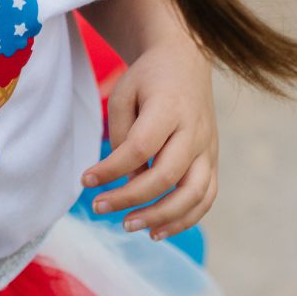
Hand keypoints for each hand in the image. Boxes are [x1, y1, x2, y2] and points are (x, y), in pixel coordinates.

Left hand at [82, 38, 218, 240]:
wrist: (186, 62)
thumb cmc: (147, 83)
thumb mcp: (124, 96)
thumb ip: (123, 138)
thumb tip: (127, 182)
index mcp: (170, 107)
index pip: (139, 147)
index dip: (110, 170)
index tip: (86, 181)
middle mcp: (195, 130)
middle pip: (165, 175)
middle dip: (129, 198)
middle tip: (98, 208)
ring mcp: (207, 148)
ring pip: (193, 194)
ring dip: (160, 217)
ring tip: (127, 226)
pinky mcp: (211, 161)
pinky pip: (205, 198)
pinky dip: (184, 221)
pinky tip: (155, 232)